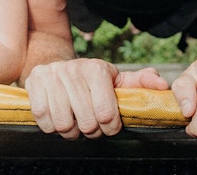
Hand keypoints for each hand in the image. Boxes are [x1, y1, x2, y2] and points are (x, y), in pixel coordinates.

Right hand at [25, 59, 168, 139]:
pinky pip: (43, 120)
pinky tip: (59, 119)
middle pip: (86, 123)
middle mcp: (73, 70)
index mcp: (96, 69)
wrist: (55, 64)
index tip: (110, 126)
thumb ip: (141, 83)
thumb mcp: (117, 79)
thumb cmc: (91, 79)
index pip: (107, 114)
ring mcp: (51, 76)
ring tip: (75, 124)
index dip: (111, 128)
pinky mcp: (33, 84)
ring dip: (71, 132)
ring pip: (63, 125)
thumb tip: (162, 87)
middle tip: (92, 127)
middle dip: (92, 131)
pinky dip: (52, 127)